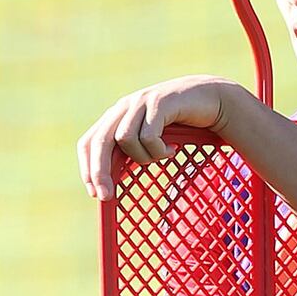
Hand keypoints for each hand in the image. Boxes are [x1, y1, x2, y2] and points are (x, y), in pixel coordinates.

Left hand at [76, 75, 238, 199]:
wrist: (209, 99)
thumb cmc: (179, 124)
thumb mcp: (149, 138)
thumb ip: (132, 153)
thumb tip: (114, 185)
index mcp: (116, 116)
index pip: (88, 142)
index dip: (87, 168)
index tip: (94, 193)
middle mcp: (124, 107)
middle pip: (100, 141)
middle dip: (99, 171)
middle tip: (107, 196)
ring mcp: (141, 102)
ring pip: (125, 139)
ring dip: (142, 157)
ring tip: (159, 157)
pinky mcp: (159, 102)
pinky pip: (148, 136)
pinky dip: (158, 150)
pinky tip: (171, 150)